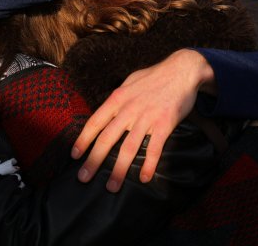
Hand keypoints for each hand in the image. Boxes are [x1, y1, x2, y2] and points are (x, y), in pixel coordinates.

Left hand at [72, 49, 214, 191]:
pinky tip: (144, 178)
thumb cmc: (155, 76)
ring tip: (111, 187)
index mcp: (118, 98)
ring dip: (119, 170)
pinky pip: (154, 148)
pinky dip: (149, 164)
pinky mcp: (164, 124)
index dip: (83, 140)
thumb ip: (119, 97)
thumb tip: (108, 110)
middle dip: (93, 160)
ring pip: (128, 148)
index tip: (74, 155)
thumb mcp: (130, 82)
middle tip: (83, 178)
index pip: (95, 122)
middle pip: (107, 139)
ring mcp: (147, 118)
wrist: (182, 69)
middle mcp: (129, 109)